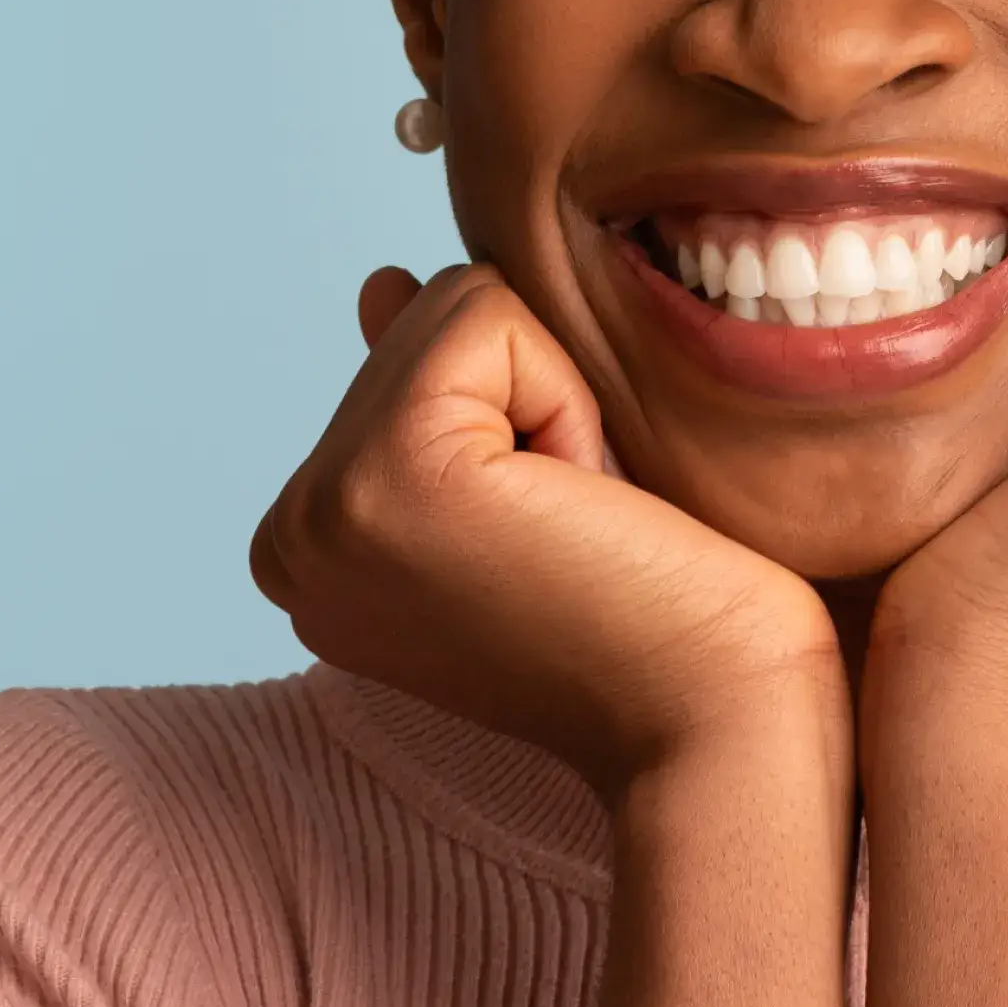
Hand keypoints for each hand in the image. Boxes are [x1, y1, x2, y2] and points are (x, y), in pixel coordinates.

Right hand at [251, 264, 844, 800]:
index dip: (509, 423)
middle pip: (420, 321)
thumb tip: (383, 285)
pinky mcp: (395, 471)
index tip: (541, 544)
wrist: (718, 721)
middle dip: (526, 402)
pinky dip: (568, 398)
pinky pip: (489, 317)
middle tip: (567, 537)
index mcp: (304, 551)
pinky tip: (581, 508)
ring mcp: (325, 509)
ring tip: (573, 528)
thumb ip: (431, 391)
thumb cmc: (653, 613)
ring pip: (453, 308)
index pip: (398, 361)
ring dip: (551, 402)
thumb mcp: (520, 487)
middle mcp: (289, 540)